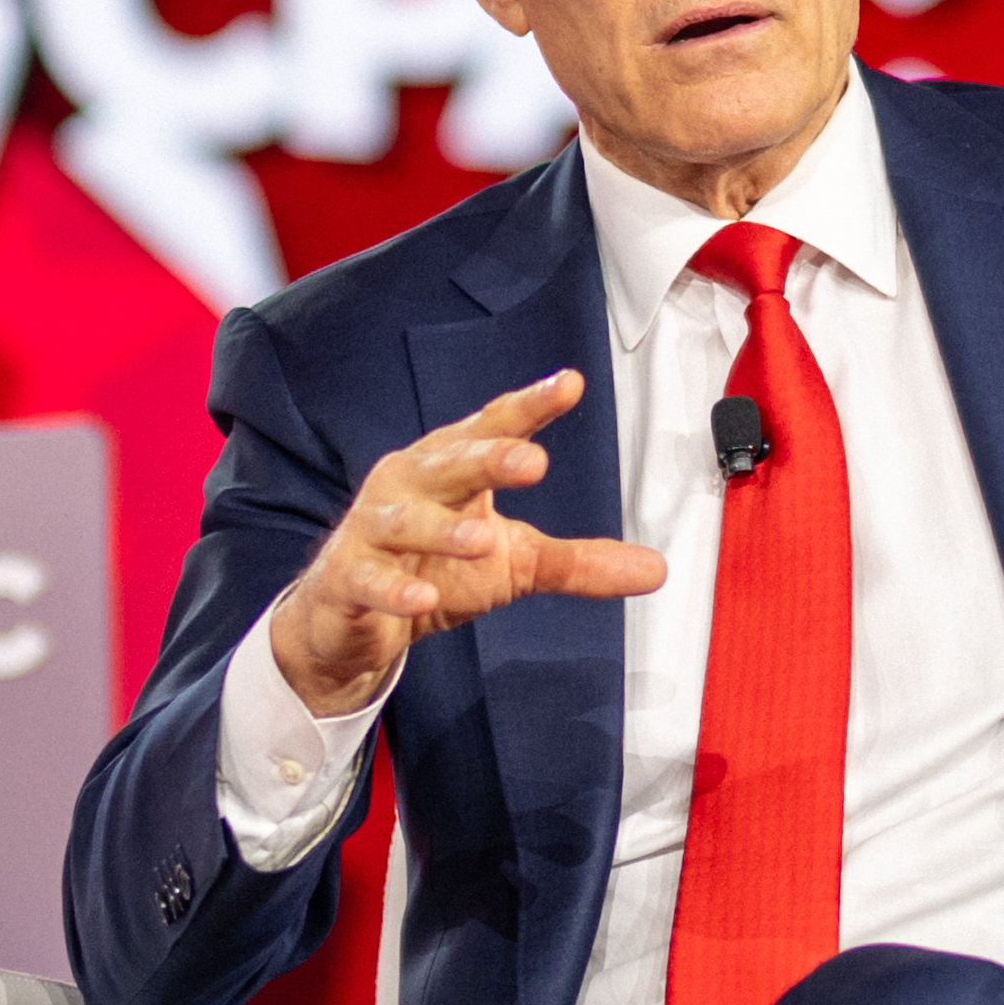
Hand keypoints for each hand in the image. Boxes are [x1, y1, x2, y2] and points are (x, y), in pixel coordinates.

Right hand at [272, 371, 670, 713]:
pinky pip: (369, 579)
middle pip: (450, 464)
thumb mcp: (514, 563)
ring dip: (441, 530)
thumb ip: (578, 562)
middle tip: (532, 460)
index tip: (570, 383)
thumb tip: (657, 569)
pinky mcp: (346, 578)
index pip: (494, 429)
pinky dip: (393, 589)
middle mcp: (409, 486)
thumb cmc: (434, 568)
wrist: (353, 621)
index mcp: (451, 467)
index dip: (529, 407)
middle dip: (488, 458)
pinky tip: (420, 598)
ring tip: (481, 541)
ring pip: (404, 520)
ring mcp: (372, 530)